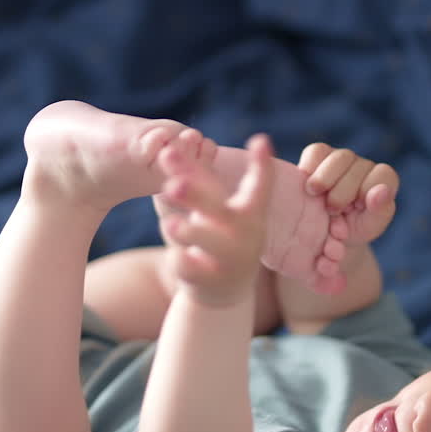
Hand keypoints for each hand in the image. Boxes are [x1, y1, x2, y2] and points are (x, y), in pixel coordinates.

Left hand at [156, 133, 274, 307]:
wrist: (223, 291)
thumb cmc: (216, 234)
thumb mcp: (211, 207)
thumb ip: (193, 177)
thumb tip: (169, 147)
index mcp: (250, 211)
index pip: (259, 185)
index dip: (262, 164)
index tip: (261, 140)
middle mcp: (245, 233)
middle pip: (219, 210)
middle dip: (195, 195)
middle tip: (173, 184)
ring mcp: (230, 259)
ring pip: (204, 240)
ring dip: (186, 231)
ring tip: (169, 225)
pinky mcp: (210, 281)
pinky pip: (190, 267)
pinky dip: (179, 259)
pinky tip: (175, 256)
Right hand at [297, 143, 398, 245]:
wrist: (321, 235)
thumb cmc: (349, 232)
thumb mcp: (367, 228)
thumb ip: (380, 211)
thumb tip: (382, 190)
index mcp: (382, 181)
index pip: (383, 174)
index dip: (368, 191)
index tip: (356, 208)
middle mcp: (363, 166)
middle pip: (359, 166)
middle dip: (343, 193)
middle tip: (334, 211)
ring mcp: (341, 157)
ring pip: (339, 157)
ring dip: (326, 181)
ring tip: (318, 198)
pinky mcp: (318, 153)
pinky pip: (316, 152)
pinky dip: (310, 169)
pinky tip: (308, 188)